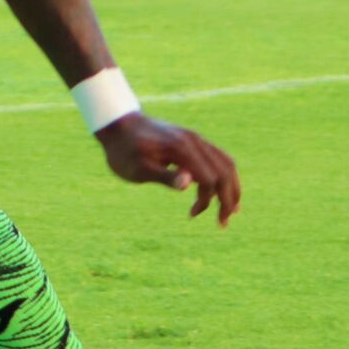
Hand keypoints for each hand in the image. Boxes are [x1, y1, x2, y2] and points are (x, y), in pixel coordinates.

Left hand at [97, 111, 240, 226]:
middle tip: (222, 223)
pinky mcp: (193, 141)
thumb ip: (164, 176)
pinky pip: (218, 158)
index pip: (210, 178)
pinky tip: (219, 191)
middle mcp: (194, 141)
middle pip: (225, 171)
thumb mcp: (138, 168)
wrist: (118, 125)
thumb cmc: (124, 151)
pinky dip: (224, 176)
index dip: (207, 200)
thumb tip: (189, 183)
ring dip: (231, 188)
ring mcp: (195, 139)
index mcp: (182, 149)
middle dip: (228, 199)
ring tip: (229, 211)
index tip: (192, 214)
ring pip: (226, 163)